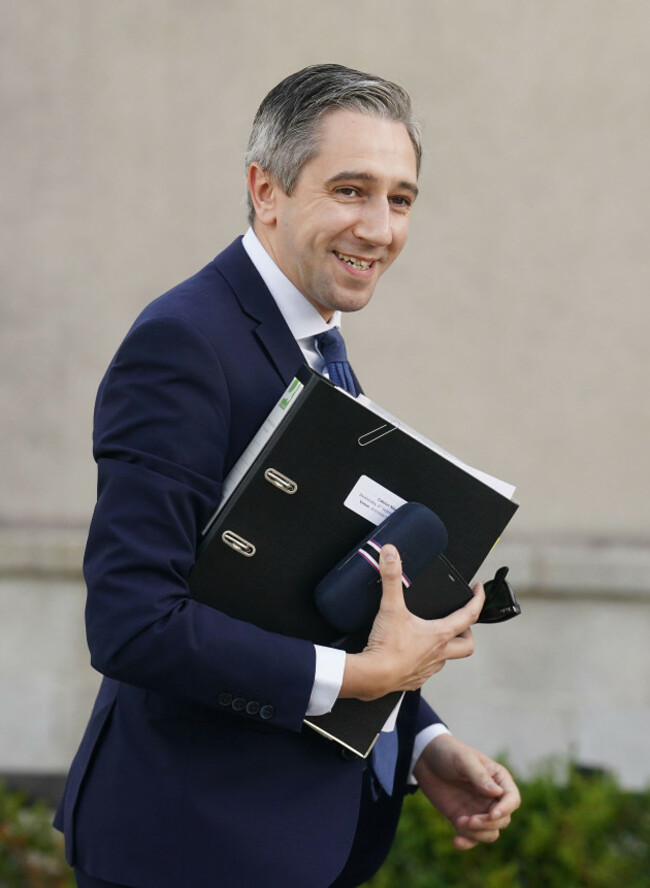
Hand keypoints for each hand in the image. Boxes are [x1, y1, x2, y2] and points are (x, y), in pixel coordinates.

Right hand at [341, 545, 483, 699]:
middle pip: (467, 645)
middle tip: (461, 620)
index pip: (470, 614)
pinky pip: (428, 670)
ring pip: (447, 658)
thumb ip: (391, 578)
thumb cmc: (386, 647)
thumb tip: (391, 555)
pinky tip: (414, 653)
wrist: (372, 677)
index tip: (478, 589)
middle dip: (467, 631)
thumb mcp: (391, 607)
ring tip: (435, 635)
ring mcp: (428, 668)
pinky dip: (426, 660)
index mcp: (439, 634)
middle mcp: (439, 653)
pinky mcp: (414, 679)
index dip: (478, 599)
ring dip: (446, 647)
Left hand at [413, 733, 519, 848]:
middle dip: (488, 824)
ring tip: (459, 822)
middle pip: (503, 820)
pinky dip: (467, 843)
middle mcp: (492, 797)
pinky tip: (455, 841)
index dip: (506, 809)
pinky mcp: (464, 820)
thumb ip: (479, 775)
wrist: (425, 758)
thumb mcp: (463, 759)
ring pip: (491, 832)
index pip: (512, 799)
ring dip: (478, 834)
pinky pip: (472, 838)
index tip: (492, 814)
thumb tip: (498, 793)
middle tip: (469, 820)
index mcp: (498, 779)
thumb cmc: (448, 752)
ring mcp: (478, 810)